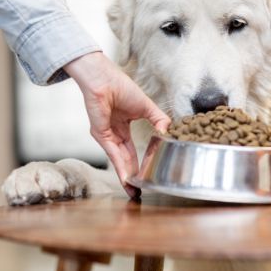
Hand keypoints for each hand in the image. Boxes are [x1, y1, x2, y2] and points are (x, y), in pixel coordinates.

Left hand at [64, 51, 169, 197]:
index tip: (147, 176)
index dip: (140, 164)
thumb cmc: (121, 87)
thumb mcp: (146, 107)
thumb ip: (159, 120)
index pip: (131, 151)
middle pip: (125, 160)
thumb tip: (169, 133)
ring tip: (134, 191)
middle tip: (139, 192)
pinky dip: (121, 167)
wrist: (104, 78)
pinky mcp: (101, 134)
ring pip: (119, 161)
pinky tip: (128, 179)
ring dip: (127, 176)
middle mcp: (113, 134)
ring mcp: (106, 136)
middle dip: (133, 176)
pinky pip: (114, 154)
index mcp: (122, 127)